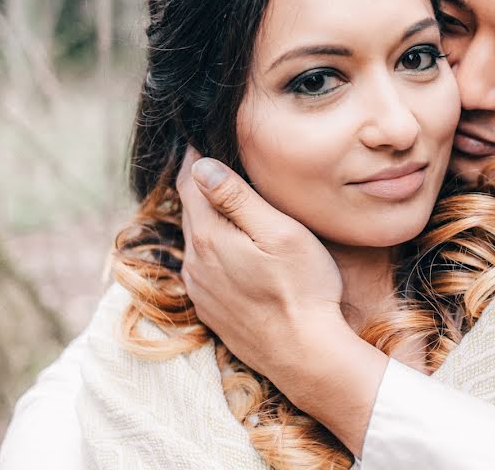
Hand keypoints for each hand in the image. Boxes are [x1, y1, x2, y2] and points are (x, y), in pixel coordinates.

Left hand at [176, 146, 346, 379]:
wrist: (305, 355)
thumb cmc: (302, 288)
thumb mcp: (279, 232)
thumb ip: (237, 198)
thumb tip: (201, 166)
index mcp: (209, 237)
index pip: (190, 184)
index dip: (194, 159)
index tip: (199, 139)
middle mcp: (195, 263)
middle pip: (190, 211)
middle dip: (197, 185)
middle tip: (207, 160)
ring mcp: (201, 289)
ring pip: (194, 241)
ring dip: (203, 218)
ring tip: (219, 198)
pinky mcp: (211, 310)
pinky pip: (201, 268)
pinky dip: (209, 248)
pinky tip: (228, 247)